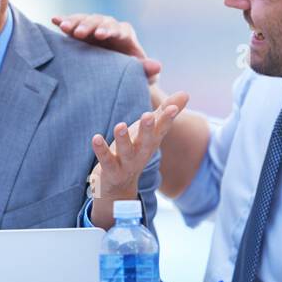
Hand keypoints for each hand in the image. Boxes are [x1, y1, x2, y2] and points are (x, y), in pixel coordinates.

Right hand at [52, 13, 161, 83]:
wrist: (118, 76)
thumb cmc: (131, 76)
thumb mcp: (141, 76)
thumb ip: (147, 70)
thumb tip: (158, 67)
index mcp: (125, 35)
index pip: (118, 29)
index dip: (110, 30)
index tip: (101, 36)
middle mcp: (109, 28)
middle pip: (100, 22)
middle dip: (89, 26)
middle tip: (79, 33)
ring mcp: (94, 29)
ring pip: (85, 20)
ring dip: (75, 22)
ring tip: (63, 27)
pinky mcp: (81, 32)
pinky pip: (73, 24)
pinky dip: (64, 21)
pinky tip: (54, 20)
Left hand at [89, 92, 188, 227]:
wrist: (119, 187)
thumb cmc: (135, 150)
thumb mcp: (149, 132)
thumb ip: (164, 112)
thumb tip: (186, 93)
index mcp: (151, 142)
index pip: (161, 129)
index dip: (167, 119)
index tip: (172, 108)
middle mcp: (141, 153)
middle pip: (146, 142)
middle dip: (147, 129)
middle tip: (148, 115)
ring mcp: (126, 164)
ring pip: (126, 152)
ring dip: (123, 140)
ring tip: (120, 126)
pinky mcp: (110, 171)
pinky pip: (106, 160)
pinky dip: (101, 150)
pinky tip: (95, 138)